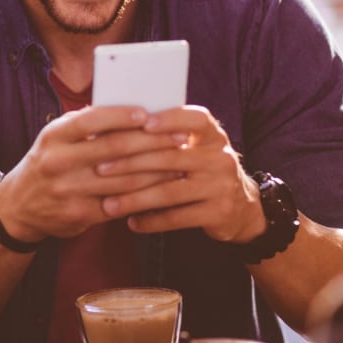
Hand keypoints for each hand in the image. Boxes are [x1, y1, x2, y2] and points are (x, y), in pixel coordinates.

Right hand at [0, 106, 189, 241]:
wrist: (19, 206)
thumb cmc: (49, 162)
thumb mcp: (57, 138)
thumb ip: (86, 125)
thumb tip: (131, 109)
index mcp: (54, 135)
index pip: (91, 120)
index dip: (121, 116)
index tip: (149, 113)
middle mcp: (59, 161)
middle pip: (114, 148)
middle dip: (152, 142)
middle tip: (179, 137)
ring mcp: (69, 190)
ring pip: (123, 179)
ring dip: (157, 170)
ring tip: (179, 161)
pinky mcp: (79, 214)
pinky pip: (120, 203)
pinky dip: (145, 195)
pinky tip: (163, 187)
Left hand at [96, 106, 267, 242]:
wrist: (241, 207)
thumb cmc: (202, 169)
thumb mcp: (197, 148)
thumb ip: (169, 137)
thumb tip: (119, 125)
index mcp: (213, 135)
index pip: (194, 119)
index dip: (169, 119)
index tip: (142, 123)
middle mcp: (220, 158)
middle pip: (170, 157)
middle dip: (130, 163)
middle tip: (100, 169)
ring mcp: (221, 186)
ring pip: (169, 191)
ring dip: (135, 198)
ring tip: (108, 204)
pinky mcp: (218, 213)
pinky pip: (178, 218)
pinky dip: (152, 221)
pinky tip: (132, 222)